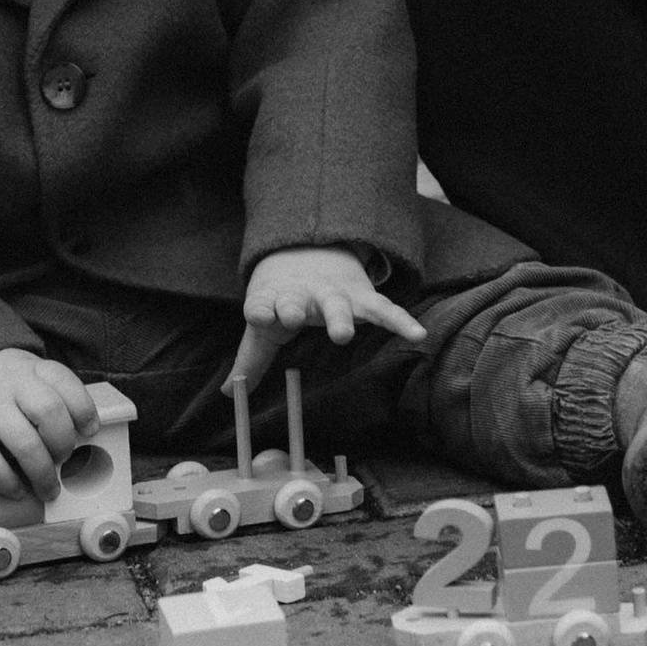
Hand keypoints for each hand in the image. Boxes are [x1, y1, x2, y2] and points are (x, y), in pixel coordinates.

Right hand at [0, 349, 102, 501]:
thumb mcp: (20, 373)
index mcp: (29, 367)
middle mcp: (10, 383)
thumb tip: (78, 438)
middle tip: (64, 461)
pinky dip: (8, 482)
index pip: (65, 382)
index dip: (84, 409)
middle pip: (50, 413)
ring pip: (25, 443)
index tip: (90, 432)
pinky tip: (16, 491)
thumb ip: (44, 393)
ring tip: (48, 490)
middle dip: (63, 444)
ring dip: (42, 473)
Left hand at [230, 247, 426, 391]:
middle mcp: (301, 294)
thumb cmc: (283, 300)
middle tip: (294, 318)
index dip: (261, 310)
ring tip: (342, 333)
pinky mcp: (360, 297)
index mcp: (272, 300)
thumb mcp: (263, 324)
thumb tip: (229, 394)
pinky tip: (417, 334)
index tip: (260, 316)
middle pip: (296, 302)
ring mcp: (332, 294)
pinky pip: (383, 309)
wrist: (310, 251)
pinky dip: (400, 320)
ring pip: (336, 304)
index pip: (262, 304)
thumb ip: (250, 360)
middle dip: (295, 309)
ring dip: (339, 317)